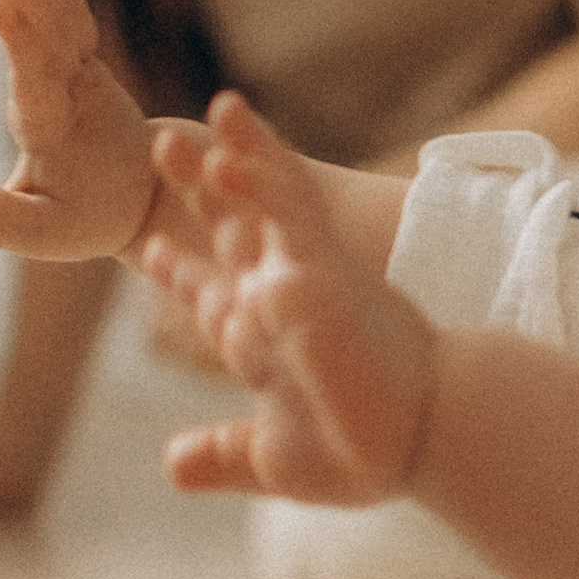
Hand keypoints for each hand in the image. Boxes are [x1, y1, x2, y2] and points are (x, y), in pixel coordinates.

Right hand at [0, 0, 160, 261]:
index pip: (38, 79)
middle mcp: (79, 91)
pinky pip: (66, 10)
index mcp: (59, 131)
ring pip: (62, 10)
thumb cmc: (89, 216)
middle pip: (52, 30)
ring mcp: (87, 68)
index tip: (1, 3)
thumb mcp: (45, 233)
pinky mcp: (86, 58)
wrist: (151, 195)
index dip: (20, 41)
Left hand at [138, 96, 435, 504]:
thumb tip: (173, 467)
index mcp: (272, 340)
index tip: (155, 251)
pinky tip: (229, 160)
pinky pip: (288, 220)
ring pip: (266, 205)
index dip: (185, 274)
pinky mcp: (325, 277)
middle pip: (236, 232)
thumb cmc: (362, 452)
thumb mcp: (275, 458)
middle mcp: (288, 300)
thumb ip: (223, 455)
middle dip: (200, 191)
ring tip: (211, 111)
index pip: (218, 295)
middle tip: (163, 146)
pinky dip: (259, 189)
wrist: (423, 444)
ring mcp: (306, 281)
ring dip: (236, 158)